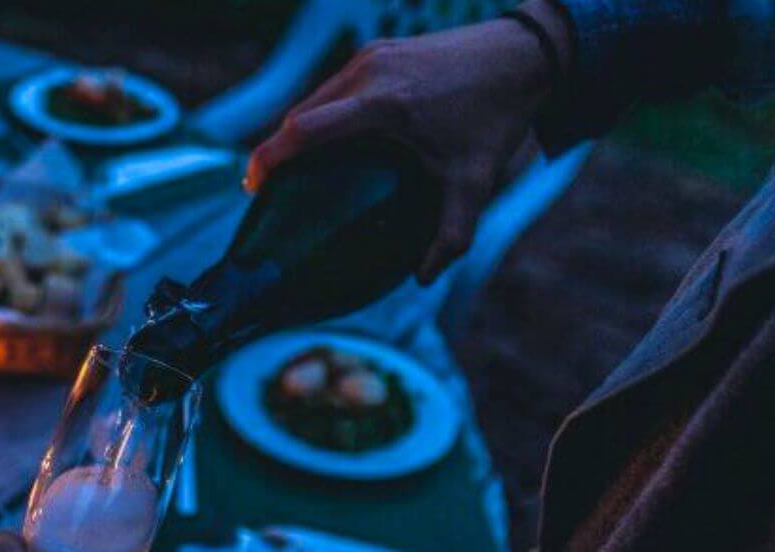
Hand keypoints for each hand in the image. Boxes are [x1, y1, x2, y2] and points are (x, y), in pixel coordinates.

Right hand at [246, 1, 571, 282]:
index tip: (251, 186)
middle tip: (265, 188)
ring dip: (299, 131)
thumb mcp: (476, 182)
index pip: (303, 130)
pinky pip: (335, 86)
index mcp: (381, 105)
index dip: (268, 158)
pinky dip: (322, 113)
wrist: (523, 54)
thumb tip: (423, 278)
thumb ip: (452, 235)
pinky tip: (327, 139)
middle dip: (277, 150)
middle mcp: (367, 74)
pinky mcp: (379, 50)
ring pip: (315, 97)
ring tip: (291, 167)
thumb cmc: (497, 117)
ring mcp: (372, 57)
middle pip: (300, 114)